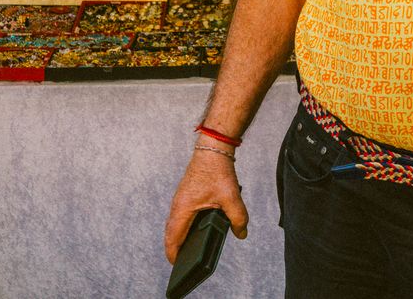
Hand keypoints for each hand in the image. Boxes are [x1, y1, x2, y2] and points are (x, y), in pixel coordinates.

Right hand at [164, 145, 249, 263]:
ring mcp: (180, 199)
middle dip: (175, 248)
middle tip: (182, 263)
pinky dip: (183, 227)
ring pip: (174, 224)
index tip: (177, 265)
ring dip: (178, 237)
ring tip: (188, 251)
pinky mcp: (186, 195)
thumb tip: (241, 234)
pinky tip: (194, 231)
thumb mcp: (231, 197)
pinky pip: (180, 216)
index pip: (173, 238)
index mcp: (183, 209)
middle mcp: (177, 205)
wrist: (212, 148)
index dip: (173, 254)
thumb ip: (238, 218)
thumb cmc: (217, 171)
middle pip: (171, 233)